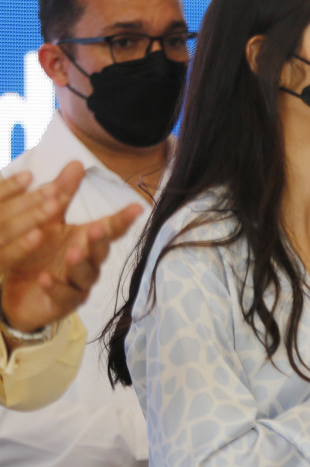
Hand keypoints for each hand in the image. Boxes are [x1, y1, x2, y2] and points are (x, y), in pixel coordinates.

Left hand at [1, 162, 143, 333]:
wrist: (16, 291)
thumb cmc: (37, 252)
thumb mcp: (47, 220)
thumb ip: (62, 195)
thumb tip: (77, 162)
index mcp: (86, 240)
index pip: (110, 228)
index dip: (124, 219)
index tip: (137, 207)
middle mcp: (88, 262)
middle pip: (101, 252)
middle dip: (100, 241)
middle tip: (95, 229)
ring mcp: (78, 284)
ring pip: (86, 275)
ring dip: (80, 264)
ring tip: (72, 253)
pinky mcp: (63, 303)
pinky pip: (64, 296)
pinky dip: (56, 288)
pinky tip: (45, 278)